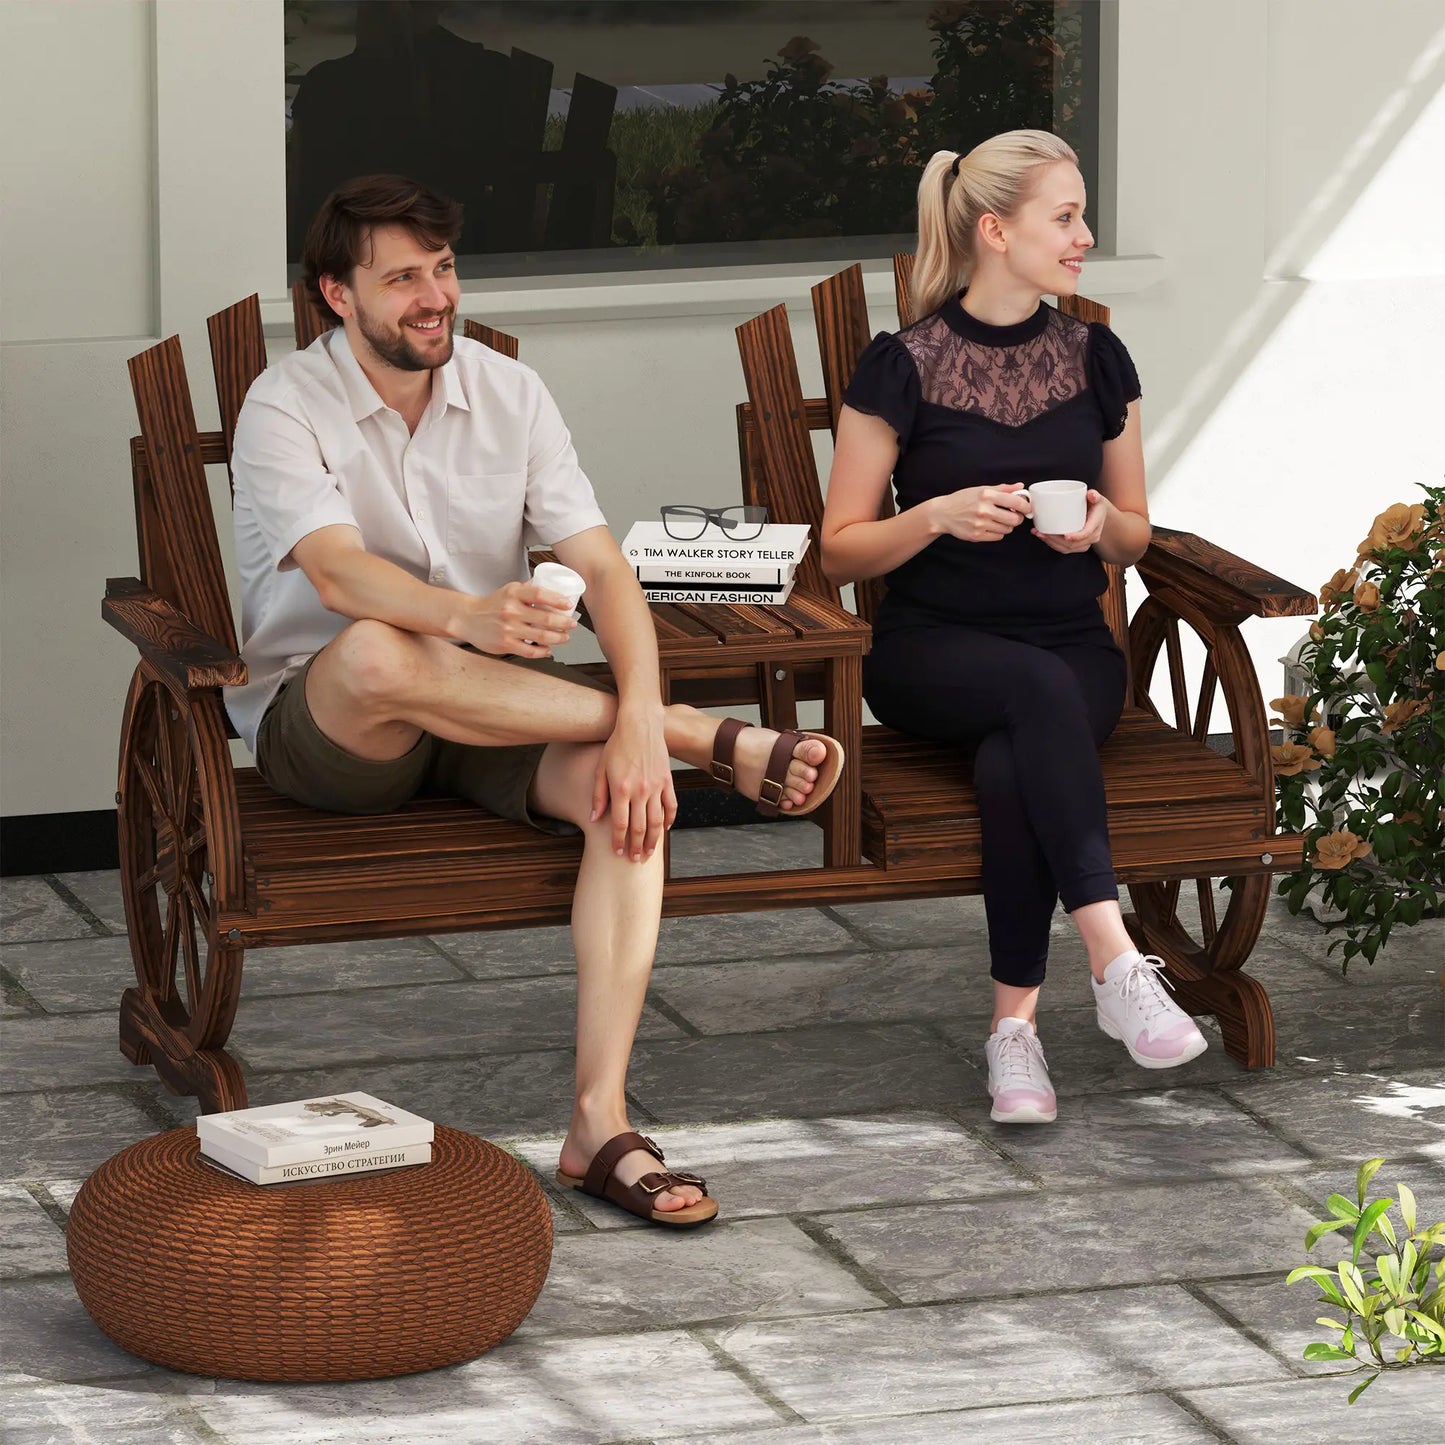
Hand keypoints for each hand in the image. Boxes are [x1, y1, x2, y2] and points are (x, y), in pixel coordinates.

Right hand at [460, 582, 576, 656]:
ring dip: (558, 638)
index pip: (540, 594)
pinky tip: (549, 649)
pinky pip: (530, 650)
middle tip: (572, 624)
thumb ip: (528, 589)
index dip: (557, 599)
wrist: (467, 618)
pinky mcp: (505, 644)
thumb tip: (551, 584)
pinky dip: (543, 651)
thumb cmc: (492, 604)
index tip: (568, 604)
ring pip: (541, 636)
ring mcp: (508, 629)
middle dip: (564, 623)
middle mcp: (511, 611)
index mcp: (513, 594)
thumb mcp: (508, 590)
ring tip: (565, 637)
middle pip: (545, 618)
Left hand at [590, 708, 676, 861]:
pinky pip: (671, 806)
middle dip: (637, 847)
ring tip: (650, 853)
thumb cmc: (617, 745)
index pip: (620, 824)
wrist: (640, 724)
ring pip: (657, 821)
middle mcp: (640, 791)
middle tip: (635, 860)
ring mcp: (656, 786)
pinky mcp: (667, 780)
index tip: (617, 853)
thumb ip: (598, 796)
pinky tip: (664, 829)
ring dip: (653, 840)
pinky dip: (669, 820)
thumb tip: (594, 818)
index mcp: (621, 789)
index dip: (618, 841)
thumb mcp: (601, 768)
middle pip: (640, 827)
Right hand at [930, 483, 1032, 542]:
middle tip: (1014, 516)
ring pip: (1007, 529)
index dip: (1026, 506)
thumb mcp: (981, 489)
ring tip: (999, 521)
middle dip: (1017, 518)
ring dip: (1007, 526)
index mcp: (987, 495)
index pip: (1016, 501)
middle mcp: (984, 510)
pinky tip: (991, 527)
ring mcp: (980, 524)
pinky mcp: (976, 535)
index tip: (1028, 508)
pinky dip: (998, 533)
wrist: (943, 514)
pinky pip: (998, 537)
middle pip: (1014, 519)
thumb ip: (1002, 489)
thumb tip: (1020, 486)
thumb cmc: (962, 500)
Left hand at [1033, 489, 1110, 553]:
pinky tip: (1042, 537)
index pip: (1086, 533)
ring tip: (1039, 533)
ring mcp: (1084, 543)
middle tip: (1042, 532)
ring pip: (1066, 548)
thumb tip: (1091, 494)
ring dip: (1051, 542)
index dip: (1076, 536)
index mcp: (1096, 525)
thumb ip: (1094, 495)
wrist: (1098, 514)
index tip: (1065, 536)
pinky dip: (1052, 544)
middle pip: (1072, 544)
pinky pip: (1064, 549)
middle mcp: (1091, 537)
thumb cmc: (1095, 505)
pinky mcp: (1077, 546)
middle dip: (1056, 540)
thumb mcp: (1096, 498)